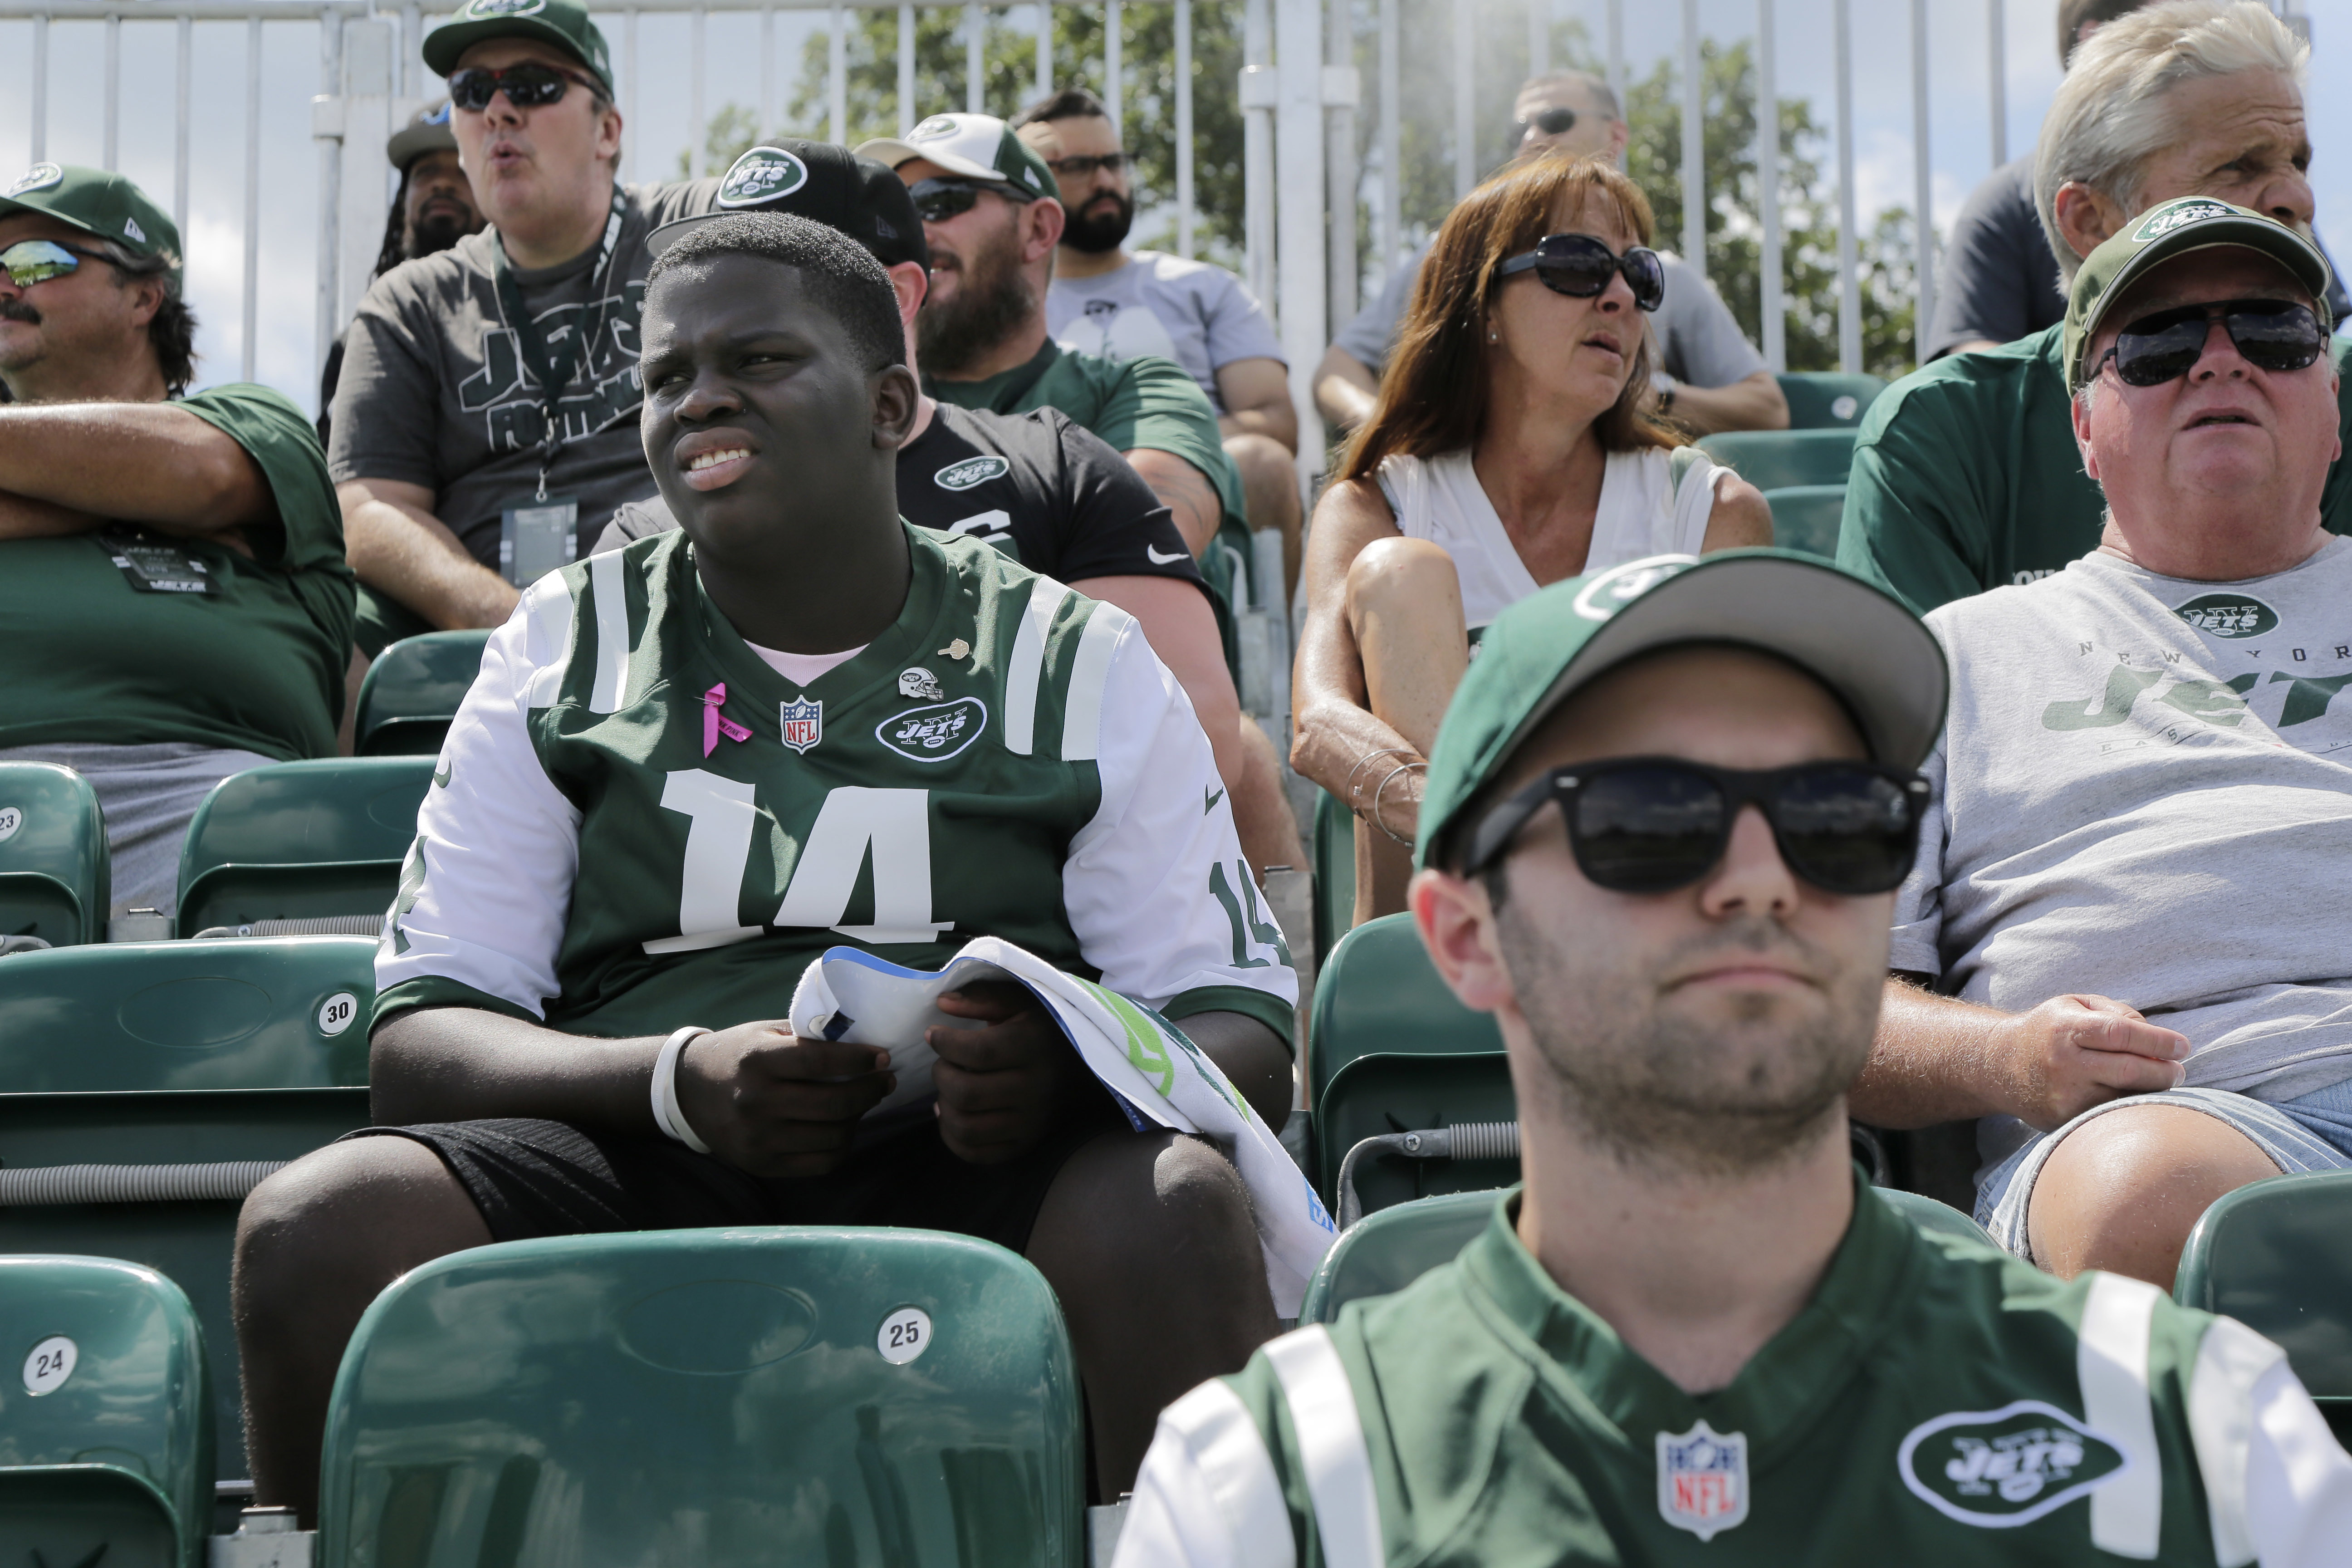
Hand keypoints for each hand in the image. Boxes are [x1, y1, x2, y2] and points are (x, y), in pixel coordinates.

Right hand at [673, 1021, 894, 1177]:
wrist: (689, 1092)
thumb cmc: (737, 1055)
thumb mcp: (765, 1035)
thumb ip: (806, 1039)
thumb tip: (862, 1043)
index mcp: (758, 1061)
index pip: (821, 1061)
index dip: (860, 1059)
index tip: (883, 1056)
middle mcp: (757, 1102)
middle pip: (833, 1104)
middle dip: (871, 1091)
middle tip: (886, 1081)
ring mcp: (759, 1138)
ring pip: (833, 1137)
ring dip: (859, 1119)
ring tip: (864, 1103)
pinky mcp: (762, 1164)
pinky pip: (820, 1163)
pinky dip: (842, 1146)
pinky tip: (845, 1128)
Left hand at [929, 983, 1085, 1165]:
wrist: (1082, 1065)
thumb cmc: (1042, 1026)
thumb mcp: (1019, 1000)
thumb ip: (982, 997)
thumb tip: (942, 1003)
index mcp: (1034, 1046)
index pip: (978, 1052)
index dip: (945, 1044)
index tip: (934, 1034)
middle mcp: (1036, 1089)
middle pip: (967, 1092)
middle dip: (941, 1074)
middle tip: (943, 1062)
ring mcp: (1031, 1122)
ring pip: (967, 1127)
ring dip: (944, 1106)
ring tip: (947, 1088)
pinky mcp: (1024, 1144)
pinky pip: (977, 1153)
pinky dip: (952, 1137)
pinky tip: (950, 1114)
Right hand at [1992, 993, 2190, 1131]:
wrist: (1998, 1064)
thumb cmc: (2048, 1030)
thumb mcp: (2075, 1005)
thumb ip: (2117, 1013)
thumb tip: (2157, 1040)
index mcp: (2065, 1028)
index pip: (2122, 1034)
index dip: (2159, 1042)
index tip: (2183, 1047)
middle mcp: (2063, 1063)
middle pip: (2130, 1071)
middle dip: (2165, 1072)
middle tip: (2178, 1070)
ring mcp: (2062, 1096)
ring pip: (2124, 1098)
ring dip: (2151, 1092)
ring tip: (2157, 1081)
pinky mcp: (2062, 1120)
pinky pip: (2109, 1116)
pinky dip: (2128, 1107)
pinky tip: (2132, 1097)